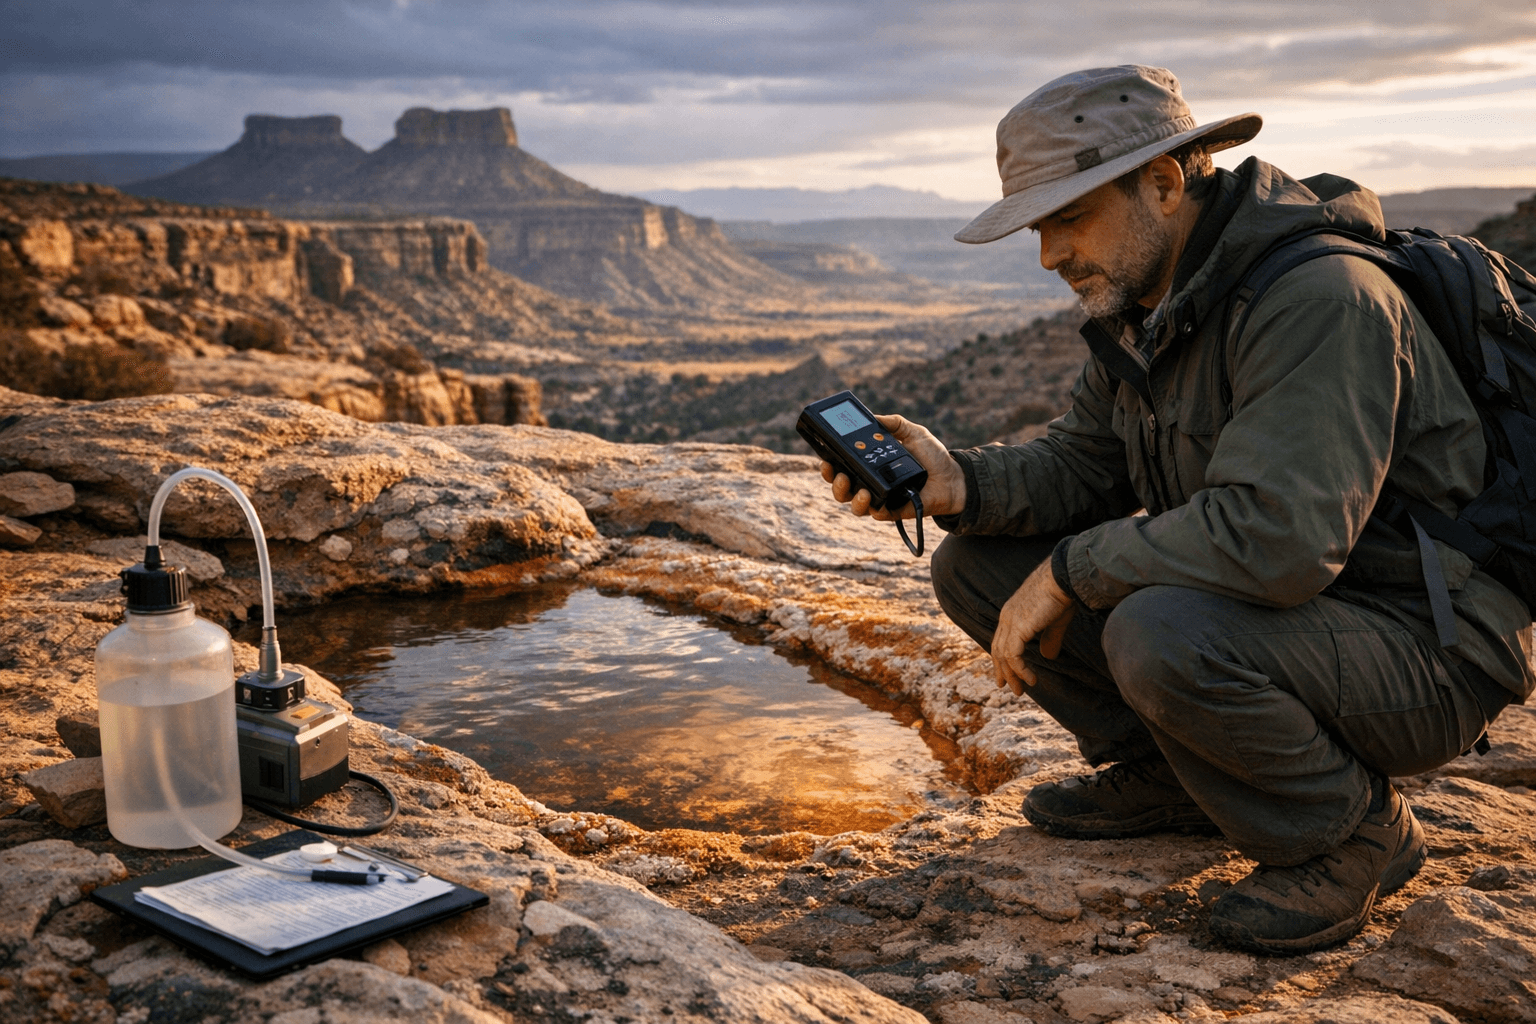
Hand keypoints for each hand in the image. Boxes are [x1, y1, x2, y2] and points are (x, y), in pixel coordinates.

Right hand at [820, 414, 966, 519]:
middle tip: (838, 474)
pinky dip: (872, 508)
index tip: (825, 457)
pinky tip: (873, 500)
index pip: (843, 465)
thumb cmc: (933, 456)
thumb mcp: (913, 432)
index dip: (830, 463)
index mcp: (871, 464)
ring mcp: (881, 499)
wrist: (954, 478)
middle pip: (841, 488)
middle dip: (834, 482)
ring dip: (850, 498)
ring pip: (854, 505)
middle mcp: (872, 483)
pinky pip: (876, 514)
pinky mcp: (893, 511)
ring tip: (859, 489)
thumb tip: (874, 417)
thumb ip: (894, 423)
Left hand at [992, 561, 1075, 694]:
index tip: (1006, 676)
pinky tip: (1031, 680)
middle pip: (998, 649)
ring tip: (1021, 690)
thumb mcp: (1055, 622)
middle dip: (1003, 670)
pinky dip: (1020, 670)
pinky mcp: (1018, 628)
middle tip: (1010, 688)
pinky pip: (1013, 656)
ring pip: (1004, 655)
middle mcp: (1007, 617)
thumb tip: (1048, 657)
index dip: (1002, 659)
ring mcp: (1010, 622)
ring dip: (1012, 675)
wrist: (1062, 578)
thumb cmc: (1062, 594)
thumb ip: (1049, 639)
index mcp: (1012, 613)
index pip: (1001, 640)